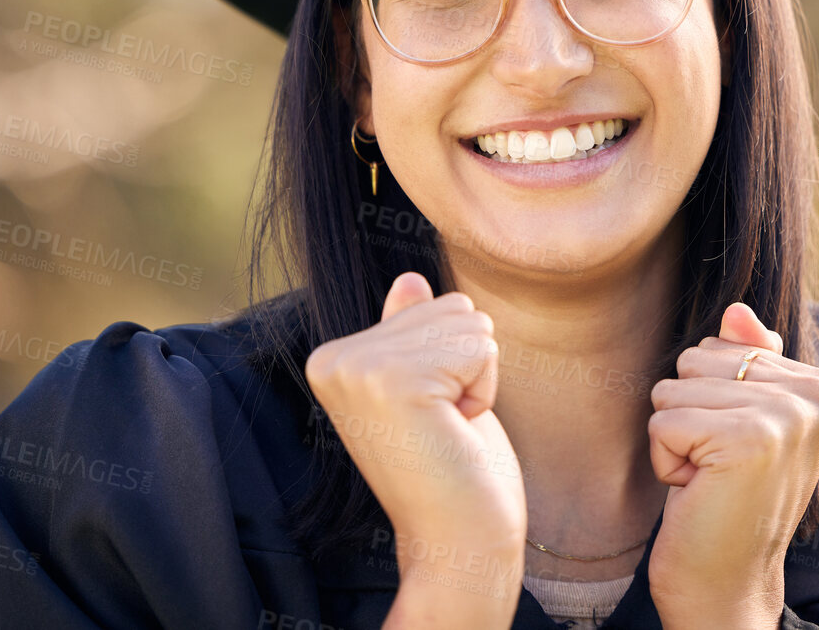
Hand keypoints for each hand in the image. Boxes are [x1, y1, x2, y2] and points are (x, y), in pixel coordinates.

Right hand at [305, 273, 524, 627]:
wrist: (457, 541)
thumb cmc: (451, 467)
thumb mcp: (430, 389)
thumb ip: (408, 334)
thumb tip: (409, 278)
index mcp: (333, 356)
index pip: (430, 302)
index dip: (451, 360)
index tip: (428, 415)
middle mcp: (333, 357)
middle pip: (449, 305)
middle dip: (466, 365)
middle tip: (442, 424)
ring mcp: (359, 368)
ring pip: (468, 323)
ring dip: (477, 378)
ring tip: (447, 427)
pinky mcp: (395, 381)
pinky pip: (481, 347)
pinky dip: (485, 390)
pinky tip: (455, 430)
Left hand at [646, 303, 818, 629]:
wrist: (728, 583)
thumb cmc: (728, 499)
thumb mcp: (740, 421)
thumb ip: (745, 360)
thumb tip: (735, 309)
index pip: (720, 347)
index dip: (708, 402)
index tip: (737, 452)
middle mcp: (816, 396)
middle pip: (693, 359)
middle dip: (688, 415)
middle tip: (719, 469)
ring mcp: (786, 417)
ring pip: (672, 388)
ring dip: (675, 439)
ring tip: (709, 479)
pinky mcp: (748, 440)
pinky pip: (662, 420)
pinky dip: (664, 460)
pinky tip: (697, 491)